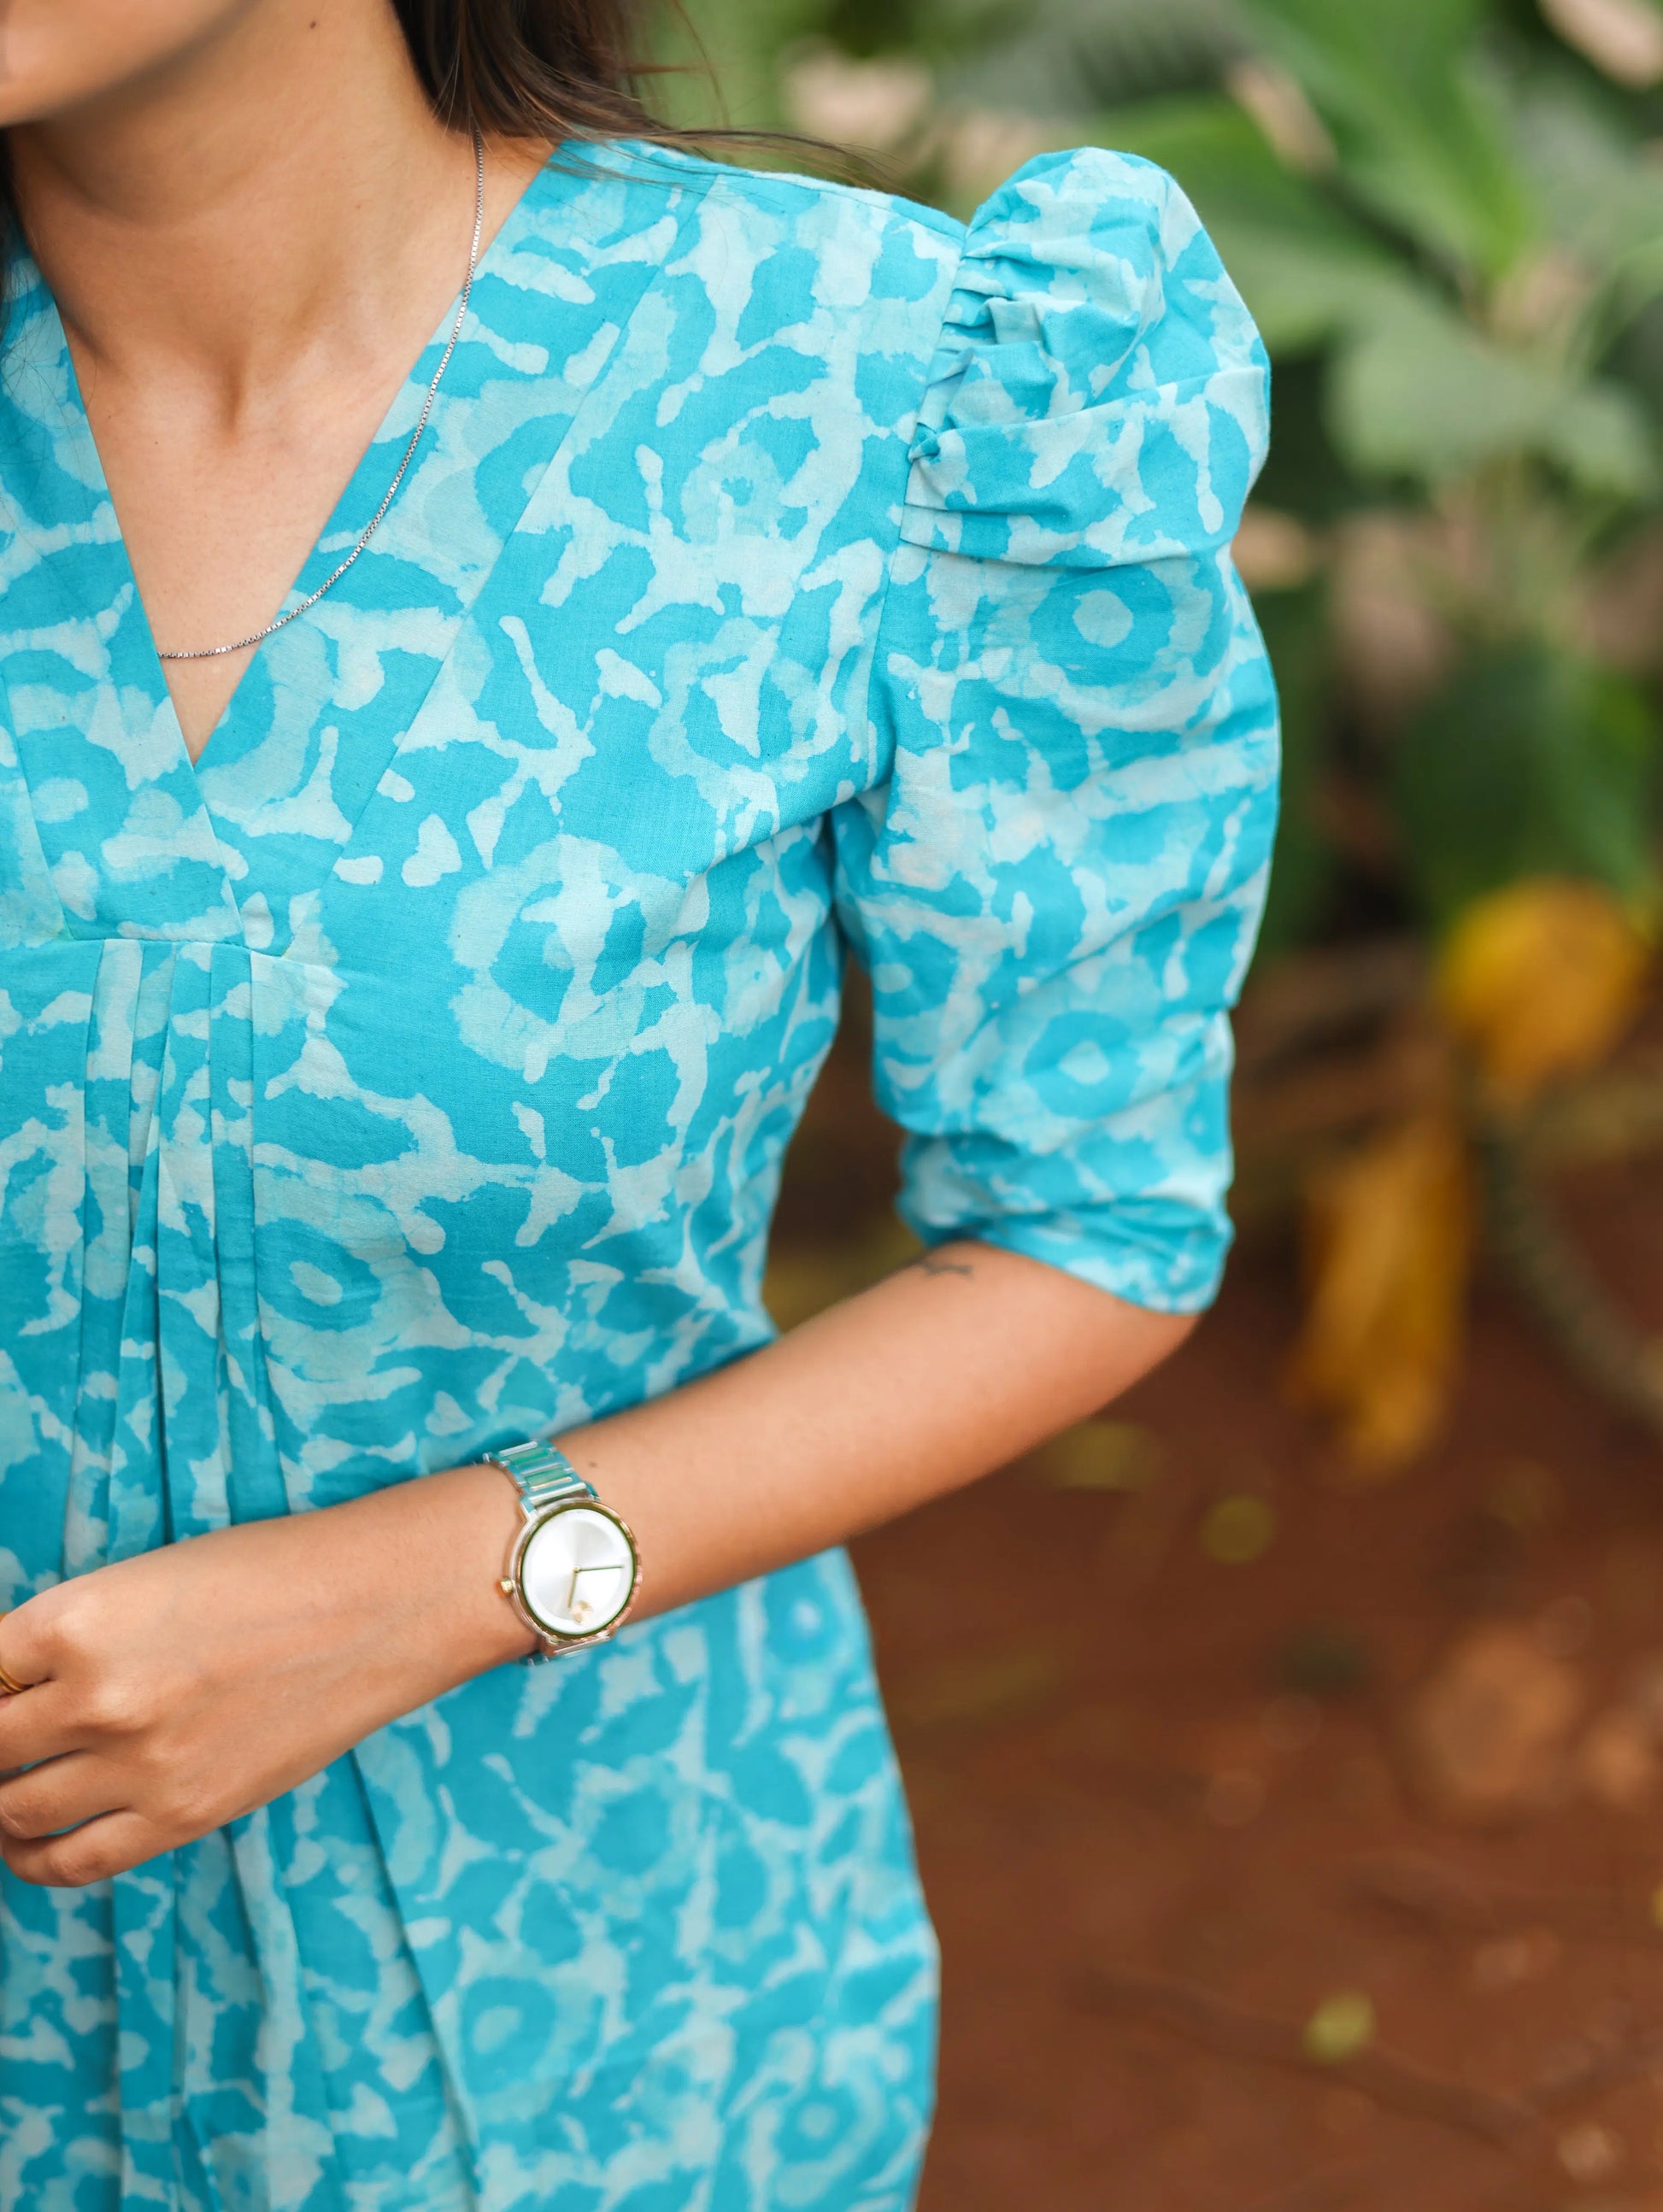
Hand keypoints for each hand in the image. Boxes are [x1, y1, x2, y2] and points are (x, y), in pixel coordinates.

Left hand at [0, 1464, 529, 1886]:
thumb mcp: (149, 1581)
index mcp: (76, 1618)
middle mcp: (95, 1696)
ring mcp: (139, 1764)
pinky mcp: (183, 1813)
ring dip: (1, 1800)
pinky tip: (28, 1840)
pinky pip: (71, 1862)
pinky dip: (32, 1857)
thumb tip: (9, 1690)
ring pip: (12, 1811)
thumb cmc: (272, 1571)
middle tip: (11, 1737)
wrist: (381, 1603)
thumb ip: (68, 1637)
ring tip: (11, 1787)